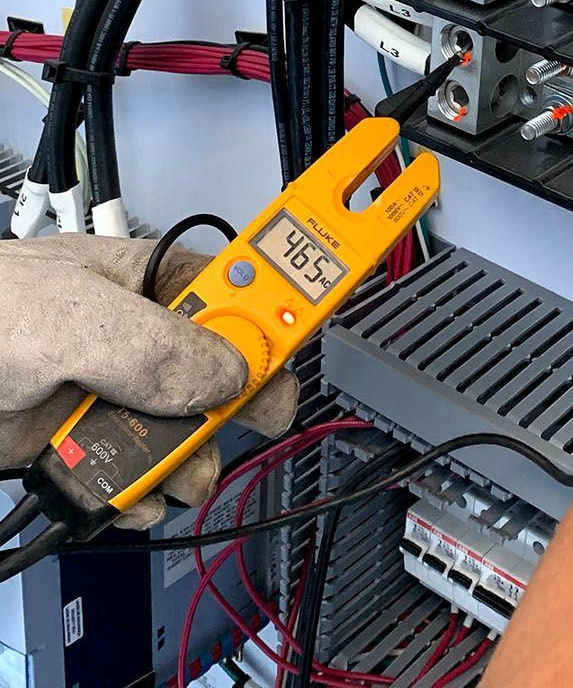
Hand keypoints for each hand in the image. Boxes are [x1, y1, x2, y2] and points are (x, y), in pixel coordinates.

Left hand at [0, 234, 297, 528]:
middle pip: (230, 372)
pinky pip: (143, 480)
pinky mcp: (86, 446)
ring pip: (190, 435)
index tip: (296, 353)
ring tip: (161, 470)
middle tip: (226, 421)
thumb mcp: (69, 316)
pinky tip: (124, 494)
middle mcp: (142, 337)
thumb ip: (151, 344)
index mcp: (151, 279)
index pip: (243, 287)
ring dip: (187, 463)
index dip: (281, 314)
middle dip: (237, 406)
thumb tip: (225, 376)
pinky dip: (141, 498)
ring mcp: (114, 394)